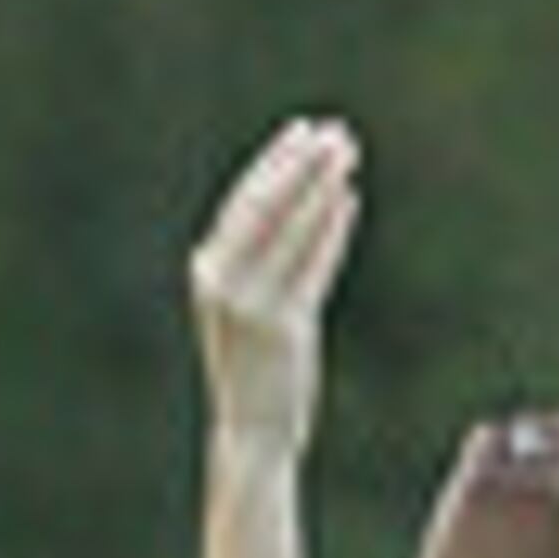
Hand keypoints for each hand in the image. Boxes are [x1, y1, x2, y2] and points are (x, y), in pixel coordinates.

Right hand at [187, 111, 358, 452]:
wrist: (253, 428)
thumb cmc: (257, 361)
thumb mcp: (246, 300)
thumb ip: (263, 253)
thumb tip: (306, 194)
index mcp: (208, 270)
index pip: (245, 199)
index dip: (276, 161)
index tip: (305, 129)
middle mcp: (223, 283)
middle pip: (268, 205)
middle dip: (304, 165)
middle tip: (337, 134)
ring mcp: (252, 305)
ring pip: (294, 230)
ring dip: (324, 188)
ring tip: (350, 158)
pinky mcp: (285, 326)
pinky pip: (314, 266)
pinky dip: (332, 232)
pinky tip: (350, 203)